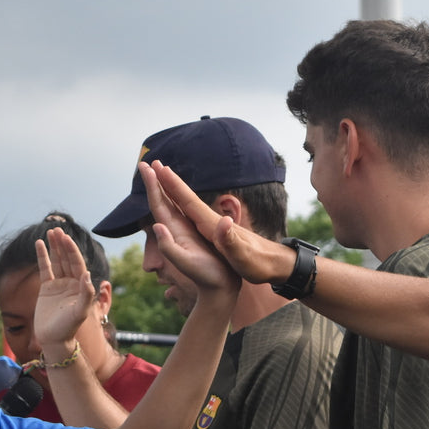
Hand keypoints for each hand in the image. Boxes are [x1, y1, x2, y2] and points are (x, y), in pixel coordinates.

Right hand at [33, 229, 96, 352]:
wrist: (54, 340)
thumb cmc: (69, 328)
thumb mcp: (80, 311)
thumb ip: (86, 294)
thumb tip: (87, 274)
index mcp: (81, 286)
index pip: (77, 264)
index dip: (72, 250)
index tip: (66, 238)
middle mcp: (71, 283)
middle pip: (67, 259)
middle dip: (62, 244)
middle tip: (57, 230)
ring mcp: (59, 284)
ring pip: (57, 261)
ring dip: (54, 246)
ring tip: (50, 231)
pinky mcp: (47, 288)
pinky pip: (45, 268)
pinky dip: (42, 256)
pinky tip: (39, 244)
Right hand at [147, 161, 293, 285]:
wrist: (275, 264)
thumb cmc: (258, 263)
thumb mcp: (244, 257)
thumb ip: (232, 241)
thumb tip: (224, 221)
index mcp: (214, 225)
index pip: (190, 202)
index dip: (174, 186)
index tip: (160, 168)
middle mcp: (213, 221)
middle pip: (186, 198)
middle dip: (169, 182)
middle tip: (154, 164)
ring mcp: (215, 225)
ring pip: (188, 204)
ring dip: (174, 190)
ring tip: (161, 178)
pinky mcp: (217, 231)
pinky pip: (193, 214)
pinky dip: (182, 204)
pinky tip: (180, 203)